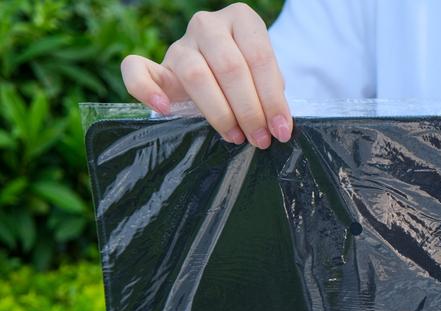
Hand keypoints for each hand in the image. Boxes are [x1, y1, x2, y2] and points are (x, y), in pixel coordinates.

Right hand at [120, 2, 290, 148]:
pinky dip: (146, 89)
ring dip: (219, 112)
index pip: (260, 57)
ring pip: (196, 74)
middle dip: (249, 110)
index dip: (272, 98)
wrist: (218, 71)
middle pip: (230, 67)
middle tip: (260, 139)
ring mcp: (181, 43)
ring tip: (235, 136)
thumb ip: (271, 93)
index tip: (281, 130)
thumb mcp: (264, 77)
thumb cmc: (248, 76)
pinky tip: (164, 109)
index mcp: (242, 19)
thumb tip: (278, 126)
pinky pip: (136, 69)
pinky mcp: (158, 65)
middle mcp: (209, 25)